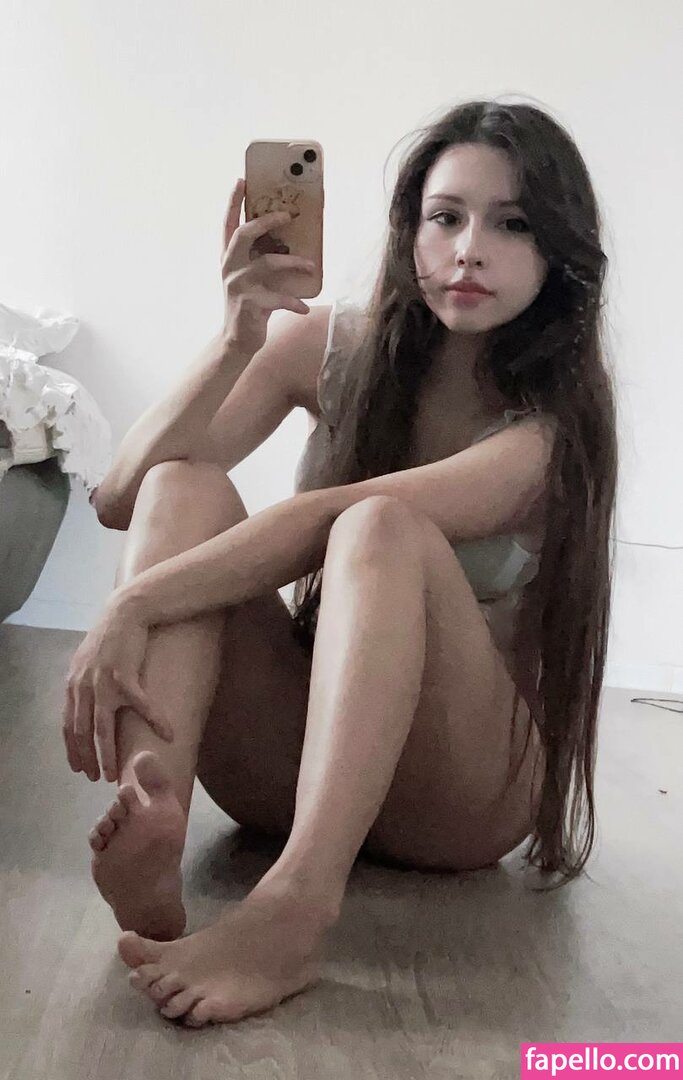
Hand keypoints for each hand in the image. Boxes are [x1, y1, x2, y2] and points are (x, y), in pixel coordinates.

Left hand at [62, 595, 173, 782]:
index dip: (73, 749)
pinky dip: (155, 721)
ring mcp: (104, 682)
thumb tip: (86, 702)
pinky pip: (142, 706)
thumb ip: (84, 681)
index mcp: (74, 684)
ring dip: (108, 754)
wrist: (126, 611)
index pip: (68, 725)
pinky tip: (167, 734)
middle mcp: (84, 686)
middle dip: (87, 759)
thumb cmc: (111, 635)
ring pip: (102, 728)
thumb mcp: (88, 659)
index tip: (79, 768)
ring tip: (116, 773)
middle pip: (81, 732)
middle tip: (96, 778)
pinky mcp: (126, 676)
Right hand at [220, 177, 313, 356]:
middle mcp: (229, 268)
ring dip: (295, 263)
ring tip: (312, 267)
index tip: (241, 180)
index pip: (228, 224)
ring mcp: (238, 286)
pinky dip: (295, 303)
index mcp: (228, 258)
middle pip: (245, 234)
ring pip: (269, 263)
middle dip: (267, 221)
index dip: (233, 202)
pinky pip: (279, 298)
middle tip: (288, 215)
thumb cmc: (250, 306)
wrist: (236, 341)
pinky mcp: (250, 304)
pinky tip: (305, 309)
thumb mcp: (252, 279)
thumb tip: (292, 243)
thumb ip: (261, 260)